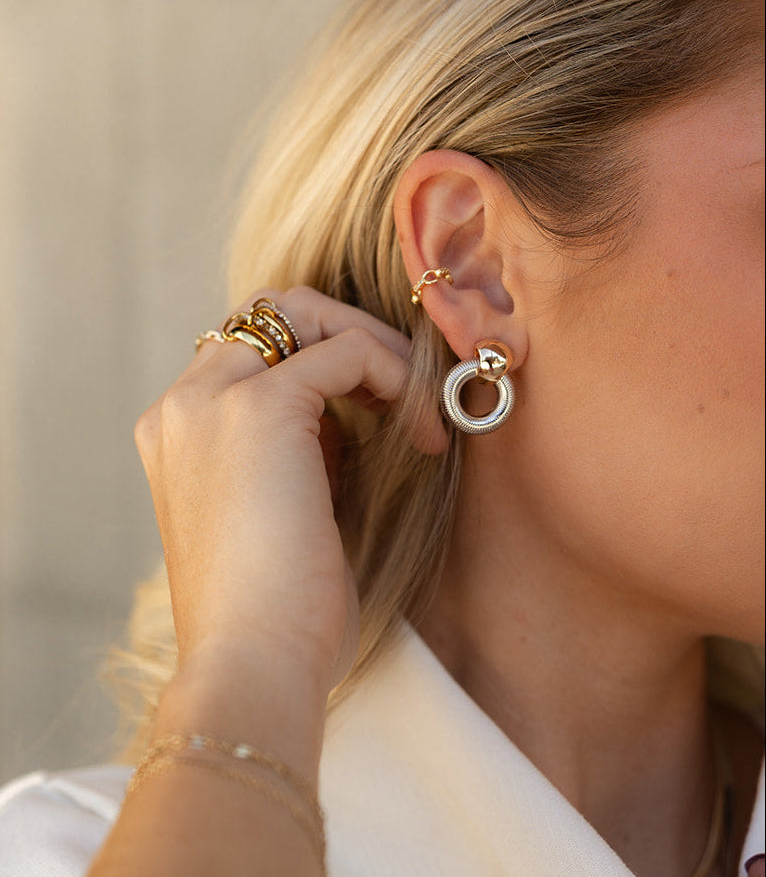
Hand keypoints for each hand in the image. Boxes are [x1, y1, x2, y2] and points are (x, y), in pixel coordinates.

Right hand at [134, 287, 446, 698]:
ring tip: (417, 406)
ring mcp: (213, 401)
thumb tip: (352, 412)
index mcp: (176, 432)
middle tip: (401, 391)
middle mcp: (182, 405)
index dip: (318, 361)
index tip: (376, 409)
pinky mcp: (260, 408)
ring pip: (301, 310)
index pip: (248, 349)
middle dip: (345, 335)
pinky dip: (392, 375)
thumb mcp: (278, 511)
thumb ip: (298, 452)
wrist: (254, 665)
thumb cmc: (275, 612)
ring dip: (370, 346)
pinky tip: (420, 433)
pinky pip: (344, 350)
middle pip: (269, 312)